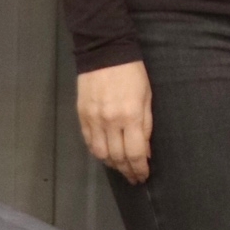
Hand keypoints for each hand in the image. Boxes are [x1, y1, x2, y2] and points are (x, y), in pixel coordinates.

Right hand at [77, 61, 152, 184]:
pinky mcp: (82, 116)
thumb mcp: (147, 97)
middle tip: (133, 177)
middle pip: (117, 157)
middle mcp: (110, 122)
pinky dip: (97, 152)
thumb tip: (145, 151)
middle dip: (127, 171)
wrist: (105, 52)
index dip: (139, 169)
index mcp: (131, 116)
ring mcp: (93, 120)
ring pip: (100, 154)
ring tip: (120, 168)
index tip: (143, 176)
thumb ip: (146, 125)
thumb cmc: (133, 73)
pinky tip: (105, 155)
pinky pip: (89, 142)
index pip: (135, 153)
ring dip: (112, 165)